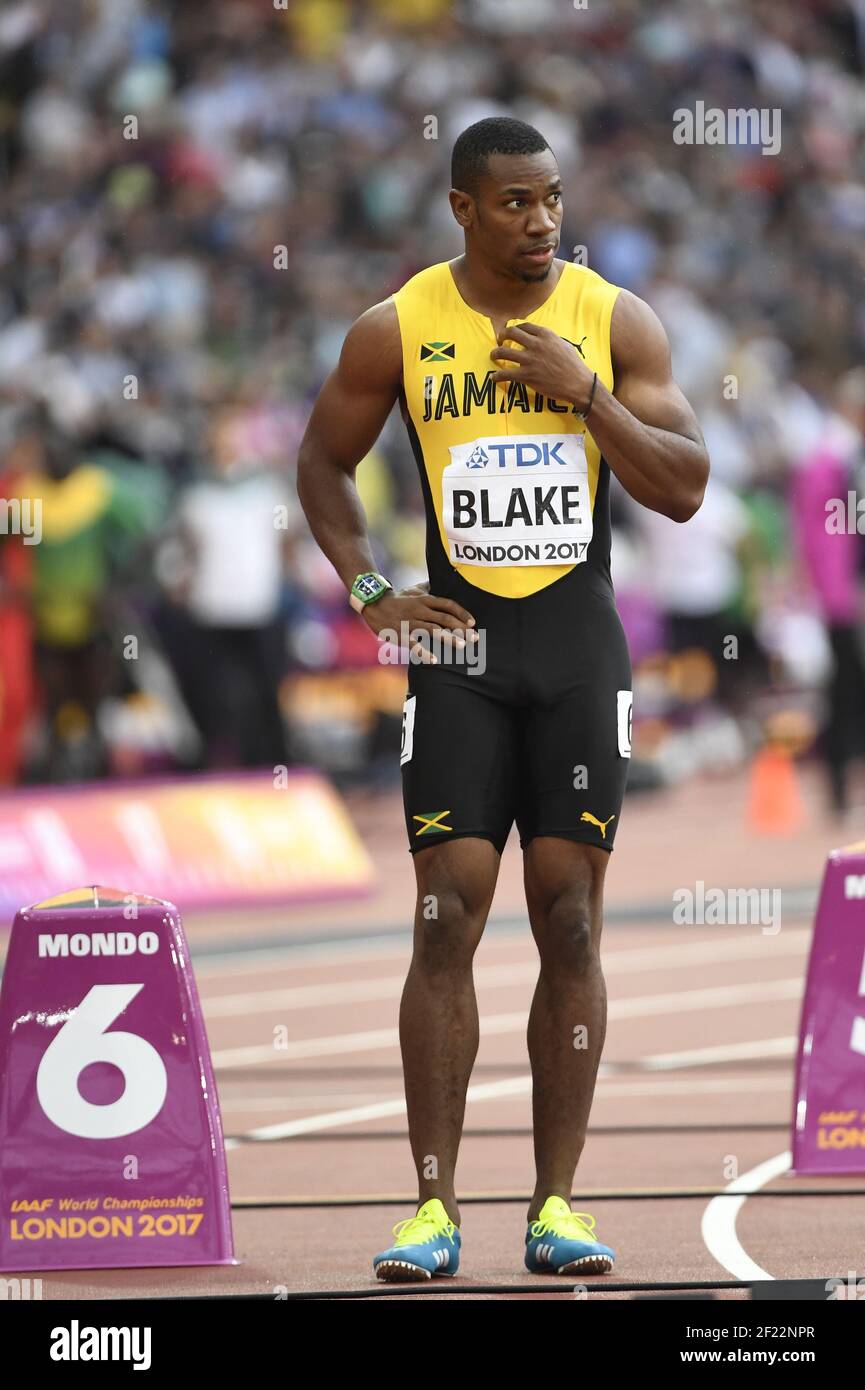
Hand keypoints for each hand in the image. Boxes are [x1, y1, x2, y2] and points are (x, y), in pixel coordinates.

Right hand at [360, 587, 477, 664]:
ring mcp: (410, 622)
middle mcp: (420, 610)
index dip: (462, 613)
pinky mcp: (401, 634)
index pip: (448, 605)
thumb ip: (429, 588)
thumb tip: (443, 582)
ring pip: (433, 630)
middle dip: (461, 628)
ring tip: (461, 646)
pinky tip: (434, 660)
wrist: (374, 603)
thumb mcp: (414, 590)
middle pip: (444, 618)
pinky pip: (414, 644)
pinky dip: (424, 652)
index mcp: (425, 599)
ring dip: (448, 638)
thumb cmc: (397, 598)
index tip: (473, 623)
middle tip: (475, 638)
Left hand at [489, 322, 593, 405]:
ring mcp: (529, 360)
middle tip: (499, 340)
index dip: (515, 328)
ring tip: (493, 355)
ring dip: (495, 353)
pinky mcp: (526, 375)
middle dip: (502, 335)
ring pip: (503, 352)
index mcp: (546, 335)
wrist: (578, 383)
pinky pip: (505, 373)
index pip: (524, 326)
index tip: (512, 332)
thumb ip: (550, 341)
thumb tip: (543, 341)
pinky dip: (497, 376)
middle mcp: (535, 344)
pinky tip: (494, 378)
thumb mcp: (563, 345)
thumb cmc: (574, 365)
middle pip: (511, 333)